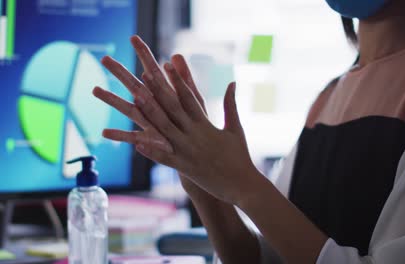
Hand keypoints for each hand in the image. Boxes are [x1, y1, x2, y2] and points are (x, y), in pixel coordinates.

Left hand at [93, 36, 261, 204]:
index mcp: (206, 124)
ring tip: (136, 98)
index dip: (178, 80)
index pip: (190, 97)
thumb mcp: (236, 128)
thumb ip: (231, 104)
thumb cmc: (240, 157)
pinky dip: (152, 151)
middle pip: (174, 108)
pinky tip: (137, 143)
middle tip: (145, 72)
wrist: (243, 185)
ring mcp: (189, 151)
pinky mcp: (185, 168)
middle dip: (159, 90)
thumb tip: (232, 83)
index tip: (168, 64)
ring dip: (151, 113)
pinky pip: (165, 159)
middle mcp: (196, 134)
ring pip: (166, 129)